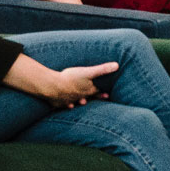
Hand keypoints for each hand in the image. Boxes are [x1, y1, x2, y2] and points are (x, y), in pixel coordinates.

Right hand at [5, 55, 119, 106]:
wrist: (52, 87)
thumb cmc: (70, 78)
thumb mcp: (88, 72)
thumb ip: (102, 69)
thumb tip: (117, 65)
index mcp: (88, 90)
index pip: (97, 93)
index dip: (102, 93)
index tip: (108, 96)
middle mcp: (80, 97)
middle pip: (87, 98)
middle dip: (91, 99)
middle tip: (94, 100)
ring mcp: (69, 101)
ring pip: (76, 102)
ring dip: (79, 102)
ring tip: (82, 102)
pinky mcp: (58, 103)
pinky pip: (63, 105)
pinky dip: (66, 105)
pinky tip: (67, 105)